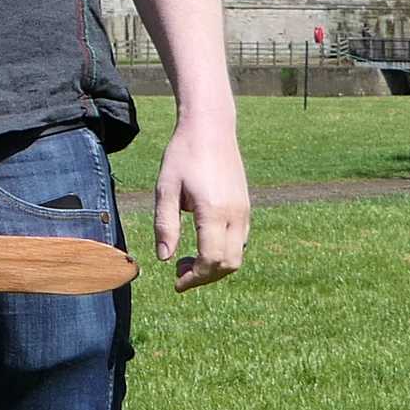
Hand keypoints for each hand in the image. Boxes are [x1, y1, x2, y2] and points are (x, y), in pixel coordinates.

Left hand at [152, 119, 248, 291]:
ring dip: (215, 266)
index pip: (211, 260)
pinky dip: (223, 252)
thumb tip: (164, 258)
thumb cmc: (183, 155)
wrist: (211, 128)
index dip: (194, 278)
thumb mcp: (165, 189)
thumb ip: (165, 225)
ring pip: (238, 255)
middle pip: (229, 264)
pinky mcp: (246, 207)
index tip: (175, 281)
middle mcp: (236, 215)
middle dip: (206, 277)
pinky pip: (240, 241)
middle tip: (179, 273)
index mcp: (214, 211)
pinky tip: (201, 243)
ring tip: (187, 259)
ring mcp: (245, 211)